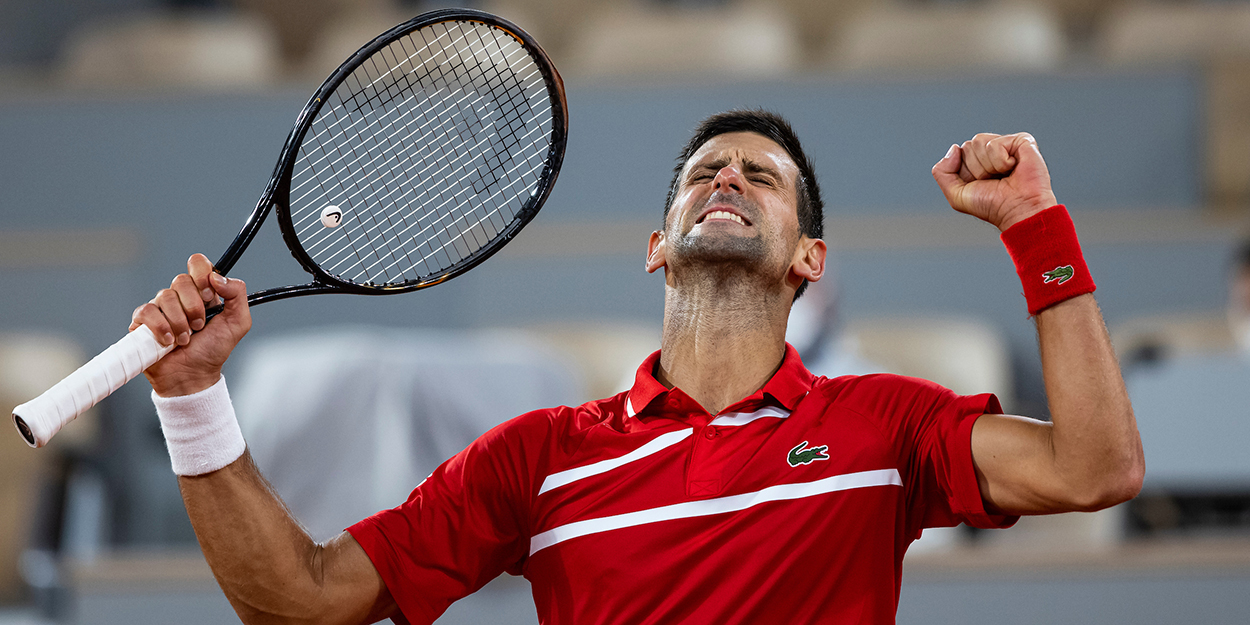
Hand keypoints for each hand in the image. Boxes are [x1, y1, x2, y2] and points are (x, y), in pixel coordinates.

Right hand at [130, 253, 251, 396]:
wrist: (193, 375)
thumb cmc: (214, 350)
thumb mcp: (238, 323)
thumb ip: (237, 294)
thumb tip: (217, 277)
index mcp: (202, 291)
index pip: (197, 263)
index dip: (202, 275)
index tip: (209, 295)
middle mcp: (180, 296)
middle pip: (181, 280)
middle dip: (194, 307)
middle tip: (200, 325)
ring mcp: (160, 307)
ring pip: (165, 296)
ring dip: (180, 322)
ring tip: (186, 339)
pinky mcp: (142, 321)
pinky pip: (147, 311)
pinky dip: (161, 328)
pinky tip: (169, 341)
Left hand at [931, 132, 1057, 231]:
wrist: (1017, 210)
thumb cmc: (992, 205)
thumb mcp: (956, 195)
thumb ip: (942, 172)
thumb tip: (954, 148)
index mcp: (977, 161)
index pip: (959, 152)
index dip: (965, 171)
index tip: (981, 184)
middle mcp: (991, 151)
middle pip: (968, 146)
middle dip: (976, 168)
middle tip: (994, 181)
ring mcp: (1007, 144)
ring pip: (979, 141)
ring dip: (988, 165)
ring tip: (1003, 175)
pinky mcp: (1022, 141)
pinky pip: (995, 144)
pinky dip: (1000, 161)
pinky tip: (1013, 168)